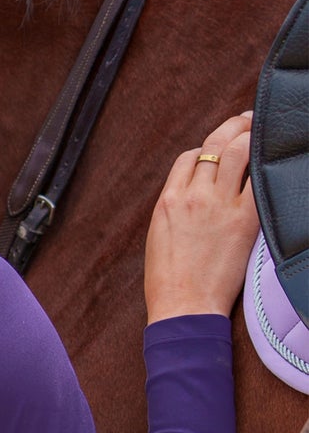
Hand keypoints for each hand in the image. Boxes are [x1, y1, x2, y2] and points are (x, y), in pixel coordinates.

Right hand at [145, 111, 259, 323]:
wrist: (183, 309)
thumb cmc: (169, 284)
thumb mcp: (159, 240)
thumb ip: (175, 210)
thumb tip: (193, 192)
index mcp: (167, 202)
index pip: (189, 157)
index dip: (206, 150)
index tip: (218, 152)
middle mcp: (192, 196)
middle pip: (215, 143)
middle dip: (233, 127)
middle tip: (247, 123)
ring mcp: (218, 205)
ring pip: (238, 149)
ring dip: (251, 135)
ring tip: (261, 132)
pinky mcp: (244, 218)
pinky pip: (259, 176)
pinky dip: (266, 162)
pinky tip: (272, 159)